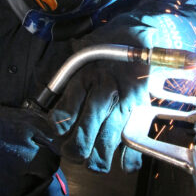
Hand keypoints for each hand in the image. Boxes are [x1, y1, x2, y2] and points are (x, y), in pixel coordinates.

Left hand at [43, 0, 195, 173]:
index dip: (55, 134)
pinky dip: (128, 160)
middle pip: (82, 139)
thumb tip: (53, 109)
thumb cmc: (105, 46)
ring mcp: (125, 104)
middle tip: (73, 153)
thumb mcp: (79, 57)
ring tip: (94, 161)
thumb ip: (67, 81)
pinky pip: (135, 145)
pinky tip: (122, 162)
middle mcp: (103, 94)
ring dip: (96, 161)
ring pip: (105, 148)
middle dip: (74, 153)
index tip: (56, 137)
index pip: (62, 118)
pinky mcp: (142, 109)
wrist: (138, 33)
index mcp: (84, 79)